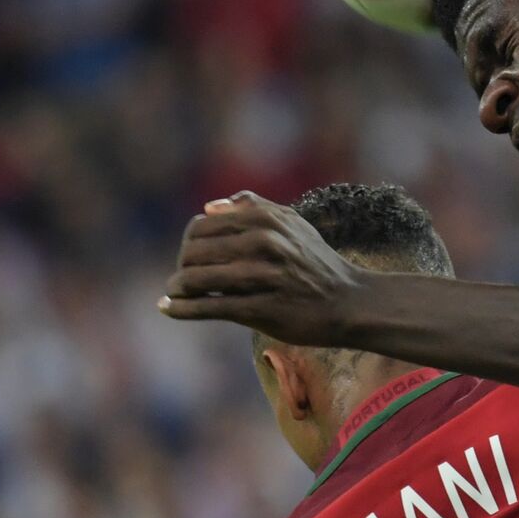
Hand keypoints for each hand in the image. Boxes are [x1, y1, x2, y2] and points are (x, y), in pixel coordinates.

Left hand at [158, 191, 366, 344]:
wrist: (350, 301)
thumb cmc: (317, 263)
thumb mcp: (294, 225)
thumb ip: (254, 208)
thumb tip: (210, 207)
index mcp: (268, 220)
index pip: (202, 226)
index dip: (190, 241)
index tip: (191, 257)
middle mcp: (266, 244)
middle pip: (195, 252)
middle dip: (183, 266)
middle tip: (183, 279)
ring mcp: (264, 277)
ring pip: (198, 279)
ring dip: (177, 288)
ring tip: (174, 293)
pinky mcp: (263, 309)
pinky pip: (210, 308)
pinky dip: (182, 308)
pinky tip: (168, 308)